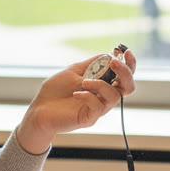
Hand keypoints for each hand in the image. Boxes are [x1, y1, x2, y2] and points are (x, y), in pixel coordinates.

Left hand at [14, 47, 137, 154]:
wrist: (39, 109)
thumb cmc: (56, 90)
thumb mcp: (74, 70)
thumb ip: (92, 64)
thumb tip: (109, 54)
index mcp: (103, 84)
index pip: (124, 75)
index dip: (130, 64)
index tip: (126, 52)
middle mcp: (104, 96)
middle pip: (128, 87)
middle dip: (125, 72)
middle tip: (113, 62)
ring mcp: (98, 109)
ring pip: (114, 96)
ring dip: (101, 84)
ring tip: (83, 82)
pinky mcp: (89, 118)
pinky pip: (97, 106)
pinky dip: (88, 96)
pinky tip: (76, 93)